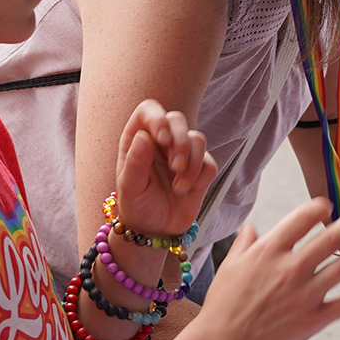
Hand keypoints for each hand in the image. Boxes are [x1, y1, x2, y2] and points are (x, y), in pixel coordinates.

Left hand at [113, 100, 216, 237]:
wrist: (156, 229)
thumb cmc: (137, 205)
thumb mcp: (130, 186)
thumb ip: (135, 161)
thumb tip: (144, 136)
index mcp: (139, 138)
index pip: (149, 110)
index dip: (158, 118)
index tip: (162, 138)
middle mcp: (161, 141)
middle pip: (177, 119)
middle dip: (180, 142)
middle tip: (175, 166)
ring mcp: (183, 153)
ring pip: (197, 139)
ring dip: (191, 163)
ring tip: (179, 187)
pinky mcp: (201, 168)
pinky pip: (209, 162)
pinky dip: (201, 177)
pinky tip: (187, 191)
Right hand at [191, 200, 339, 339]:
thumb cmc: (222, 306)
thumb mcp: (229, 267)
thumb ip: (245, 244)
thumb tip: (250, 227)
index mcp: (270, 251)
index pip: (304, 217)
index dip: (320, 207)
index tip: (326, 207)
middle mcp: (291, 268)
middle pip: (332, 237)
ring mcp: (305, 294)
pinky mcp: (314, 319)